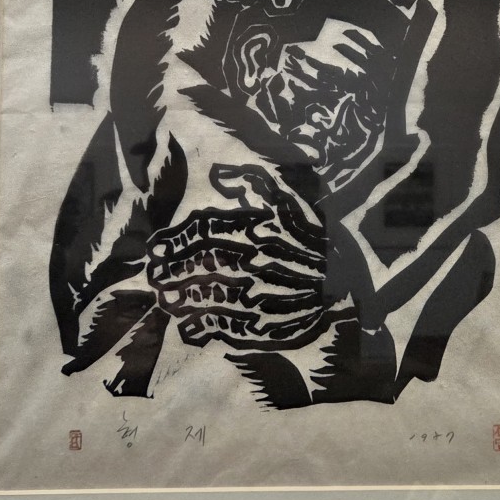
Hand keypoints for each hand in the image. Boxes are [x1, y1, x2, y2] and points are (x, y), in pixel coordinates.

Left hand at [146, 164, 335, 349]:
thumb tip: (221, 173)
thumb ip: (255, 183)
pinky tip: (189, 323)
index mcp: (258, 229)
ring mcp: (259, 295)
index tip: (155, 248)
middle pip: (199, 264)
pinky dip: (203, 325)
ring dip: (180, 298)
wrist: (346, 286)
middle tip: (153, 275)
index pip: (204, 231)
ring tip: (163, 298)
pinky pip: (225, 325)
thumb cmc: (313, 240)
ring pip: (207, 296)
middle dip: (171, 270)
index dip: (175, 240)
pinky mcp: (264, 325)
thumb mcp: (291, 202)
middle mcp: (254, 261)